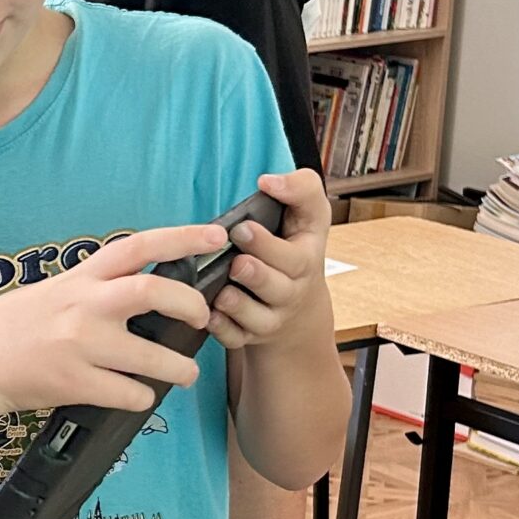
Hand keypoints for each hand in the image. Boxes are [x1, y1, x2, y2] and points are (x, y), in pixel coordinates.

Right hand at [0, 222, 224, 417]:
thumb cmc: (20, 325)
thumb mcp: (59, 290)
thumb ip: (100, 285)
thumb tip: (151, 286)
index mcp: (83, 278)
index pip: (139, 246)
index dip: (183, 236)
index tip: (217, 236)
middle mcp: (84, 305)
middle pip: (155, 291)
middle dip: (192, 304)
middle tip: (203, 318)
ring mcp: (80, 345)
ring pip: (153, 356)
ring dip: (181, 368)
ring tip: (187, 372)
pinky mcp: (74, 382)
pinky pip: (128, 393)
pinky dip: (144, 398)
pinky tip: (141, 395)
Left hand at [211, 170, 333, 351]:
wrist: (299, 305)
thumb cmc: (296, 248)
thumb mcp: (310, 214)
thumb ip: (300, 188)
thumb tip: (270, 180)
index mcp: (306, 259)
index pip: (294, 255)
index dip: (267, 243)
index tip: (243, 226)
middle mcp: (291, 291)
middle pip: (276, 287)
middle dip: (254, 273)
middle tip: (235, 261)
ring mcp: (271, 317)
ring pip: (256, 317)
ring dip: (236, 303)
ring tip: (221, 290)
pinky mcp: (249, 336)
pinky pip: (235, 338)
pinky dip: (221, 329)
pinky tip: (209, 314)